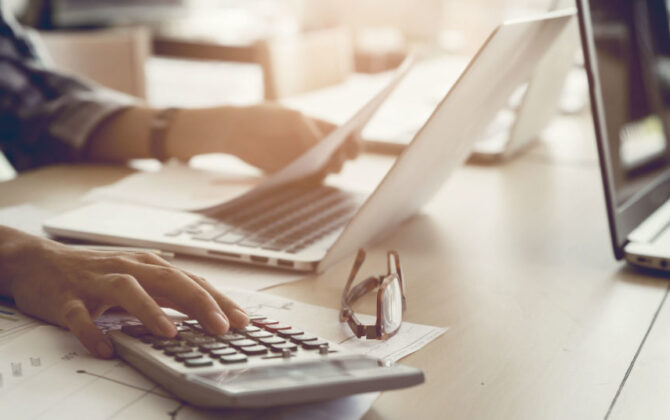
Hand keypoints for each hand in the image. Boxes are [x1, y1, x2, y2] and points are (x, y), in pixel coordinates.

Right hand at [0, 227, 248, 358]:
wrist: (40, 262)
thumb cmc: (99, 273)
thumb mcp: (140, 277)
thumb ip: (169, 293)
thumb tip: (209, 311)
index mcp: (149, 265)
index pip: (191, 281)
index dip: (219, 300)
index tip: (242, 320)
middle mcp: (128, 268)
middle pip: (169, 281)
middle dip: (199, 303)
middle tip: (222, 327)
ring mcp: (97, 282)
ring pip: (127, 291)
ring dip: (150, 311)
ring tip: (171, 333)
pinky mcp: (67, 299)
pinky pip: (80, 317)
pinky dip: (92, 332)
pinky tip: (105, 349)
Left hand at [221, 104, 361, 172]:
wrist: (236, 131)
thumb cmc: (267, 117)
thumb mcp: (292, 119)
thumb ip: (311, 135)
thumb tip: (327, 155)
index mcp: (323, 129)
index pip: (349, 137)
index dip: (355, 142)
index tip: (354, 143)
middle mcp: (319, 148)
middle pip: (341, 158)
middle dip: (341, 159)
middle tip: (335, 158)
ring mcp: (307, 163)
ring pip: (326, 173)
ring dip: (325, 171)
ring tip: (319, 165)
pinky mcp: (293, 177)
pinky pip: (308, 183)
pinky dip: (309, 181)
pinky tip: (304, 175)